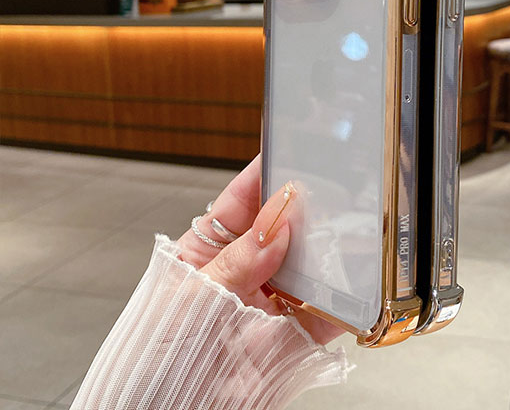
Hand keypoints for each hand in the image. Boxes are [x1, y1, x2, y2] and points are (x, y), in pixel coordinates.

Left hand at [177, 155, 342, 345]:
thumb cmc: (154, 358)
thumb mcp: (190, 297)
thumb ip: (237, 261)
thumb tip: (276, 222)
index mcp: (209, 253)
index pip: (241, 203)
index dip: (264, 177)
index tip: (288, 153)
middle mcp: (244, 272)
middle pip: (283, 228)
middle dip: (304, 209)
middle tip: (328, 190)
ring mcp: (270, 302)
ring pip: (308, 264)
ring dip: (328, 248)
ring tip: (347, 228)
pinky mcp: (293, 336)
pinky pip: (327, 310)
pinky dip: (345, 297)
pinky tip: (354, 281)